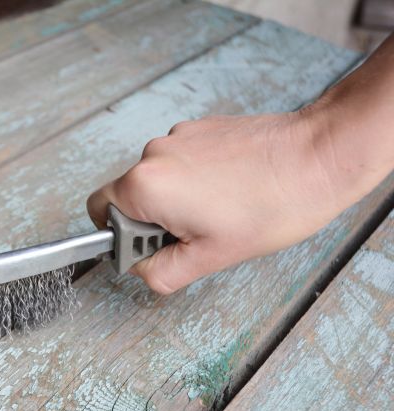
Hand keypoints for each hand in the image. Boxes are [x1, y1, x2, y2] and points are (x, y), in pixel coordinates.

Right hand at [87, 110, 347, 293]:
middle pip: (129, 196)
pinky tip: (231, 191)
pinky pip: (180, 162)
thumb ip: (162, 272)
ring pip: (158, 180)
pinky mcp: (200, 128)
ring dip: (176, 201)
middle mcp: (153, 154)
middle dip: (153, 221)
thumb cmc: (272, 205)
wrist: (319, 156)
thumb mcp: (210, 257)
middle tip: (196, 235)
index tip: (156, 247)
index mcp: (146, 185)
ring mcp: (177, 136)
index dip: (122, 237)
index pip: (100, 213)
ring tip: (221, 212)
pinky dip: (195, 180)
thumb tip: (143, 270)